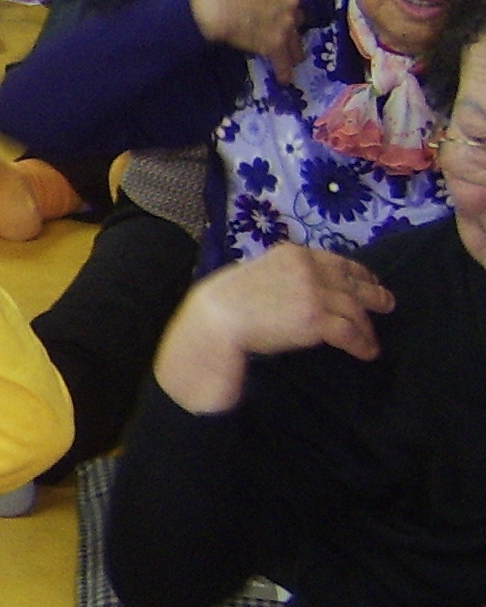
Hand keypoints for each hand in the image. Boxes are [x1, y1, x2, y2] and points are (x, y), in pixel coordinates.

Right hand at [154, 242, 395, 411]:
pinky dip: (363, 344)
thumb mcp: (257, 272)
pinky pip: (351, 332)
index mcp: (294, 254)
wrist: (218, 318)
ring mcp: (315, 293)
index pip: (338, 261)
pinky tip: (367, 352)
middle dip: (374, 293)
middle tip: (387, 303)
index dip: (359, 272)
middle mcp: (310, 269)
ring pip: (356, 309)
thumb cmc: (226, 300)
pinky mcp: (317, 319)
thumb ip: (282, 274)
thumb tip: (299, 286)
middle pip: (354, 281)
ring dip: (369, 327)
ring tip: (374, 340)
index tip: (368, 280)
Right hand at [191, 0, 304, 67]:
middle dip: (289, 26)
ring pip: (295, 40)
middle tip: (281, 34)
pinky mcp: (274, 43)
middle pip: (297, 17)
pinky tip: (284, 78)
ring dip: (292, 50)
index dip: (283, 6)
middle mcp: (292, 1)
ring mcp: (286, 23)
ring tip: (291, 60)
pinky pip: (283, 59)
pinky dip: (283, 70)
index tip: (279, 13)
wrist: (209, 5)